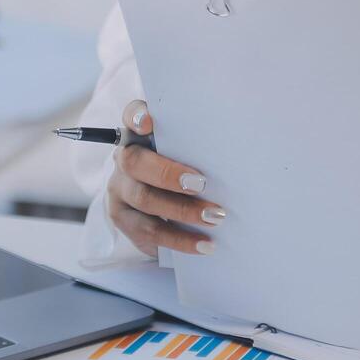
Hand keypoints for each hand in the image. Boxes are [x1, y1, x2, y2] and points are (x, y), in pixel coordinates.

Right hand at [106, 100, 226, 256]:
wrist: (163, 204)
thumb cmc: (185, 168)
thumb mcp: (190, 153)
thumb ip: (200, 146)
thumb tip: (239, 149)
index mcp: (139, 134)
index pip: (132, 115)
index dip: (137, 117)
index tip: (149, 122)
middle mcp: (124, 158)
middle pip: (135, 162)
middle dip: (168, 174)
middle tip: (202, 184)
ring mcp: (120, 189)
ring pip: (144, 199)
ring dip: (182, 210)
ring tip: (215, 217)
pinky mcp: (123, 218)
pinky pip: (149, 232)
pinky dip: (180, 239)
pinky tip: (205, 244)